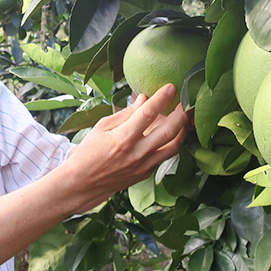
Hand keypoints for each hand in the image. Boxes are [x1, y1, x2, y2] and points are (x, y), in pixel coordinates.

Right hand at [58, 84, 188, 212]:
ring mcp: (144, 165)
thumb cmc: (89, 152)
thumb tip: (144, 98)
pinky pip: (165, 156)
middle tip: (187, 101)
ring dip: (182, 129)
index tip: (171, 87)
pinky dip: (172, 142)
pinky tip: (172, 132)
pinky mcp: (146, 173)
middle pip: (168, 131)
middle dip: (181, 114)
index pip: (147, 114)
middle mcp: (137, 153)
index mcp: (123, 138)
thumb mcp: (102, 127)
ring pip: (174, 146)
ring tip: (184, 116)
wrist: (83, 183)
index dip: (161, 99)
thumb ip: (126, 113)